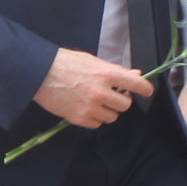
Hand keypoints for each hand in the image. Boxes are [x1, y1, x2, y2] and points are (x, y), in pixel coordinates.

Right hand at [34, 47, 152, 128]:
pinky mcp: (79, 118)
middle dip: (121, 100)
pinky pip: (97, 124)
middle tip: (113, 95)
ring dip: (108, 110)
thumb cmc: (65, 63)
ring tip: (96, 101)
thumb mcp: (93, 61)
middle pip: (125, 105)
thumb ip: (115, 70)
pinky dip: (95, 118)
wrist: (39, 73)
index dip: (145, 88)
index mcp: (106, 74)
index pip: (136, 84)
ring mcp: (90, 106)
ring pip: (113, 116)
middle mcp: (101, 92)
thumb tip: (135, 74)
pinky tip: (86, 107)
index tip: (146, 90)